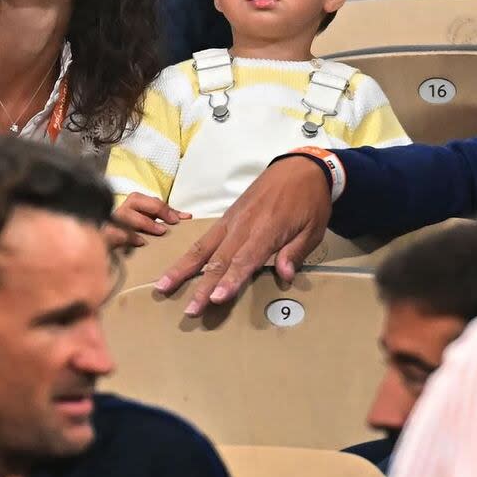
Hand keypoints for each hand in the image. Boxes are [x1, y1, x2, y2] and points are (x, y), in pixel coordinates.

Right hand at [103, 192, 191, 248]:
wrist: (106, 246)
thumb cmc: (133, 232)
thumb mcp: (151, 223)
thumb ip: (166, 218)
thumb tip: (188, 217)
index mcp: (135, 203)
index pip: (153, 201)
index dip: (167, 209)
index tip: (181, 220)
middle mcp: (122, 209)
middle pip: (135, 199)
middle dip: (155, 210)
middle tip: (168, 226)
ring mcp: (111, 221)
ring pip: (124, 214)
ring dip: (142, 223)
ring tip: (155, 234)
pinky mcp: (104, 235)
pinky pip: (112, 232)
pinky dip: (124, 236)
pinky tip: (138, 243)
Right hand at [156, 157, 331, 315]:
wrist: (300, 166)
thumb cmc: (310, 200)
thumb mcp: (313, 228)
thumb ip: (296, 252)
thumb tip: (283, 275)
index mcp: (268, 229)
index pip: (245, 259)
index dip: (230, 280)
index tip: (215, 298)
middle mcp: (244, 224)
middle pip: (219, 259)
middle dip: (203, 286)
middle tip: (189, 310)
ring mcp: (233, 219)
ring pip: (204, 246)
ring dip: (184, 268)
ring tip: (163, 286)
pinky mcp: (228, 216)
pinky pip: (206, 237)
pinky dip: (191, 253)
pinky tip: (178, 266)